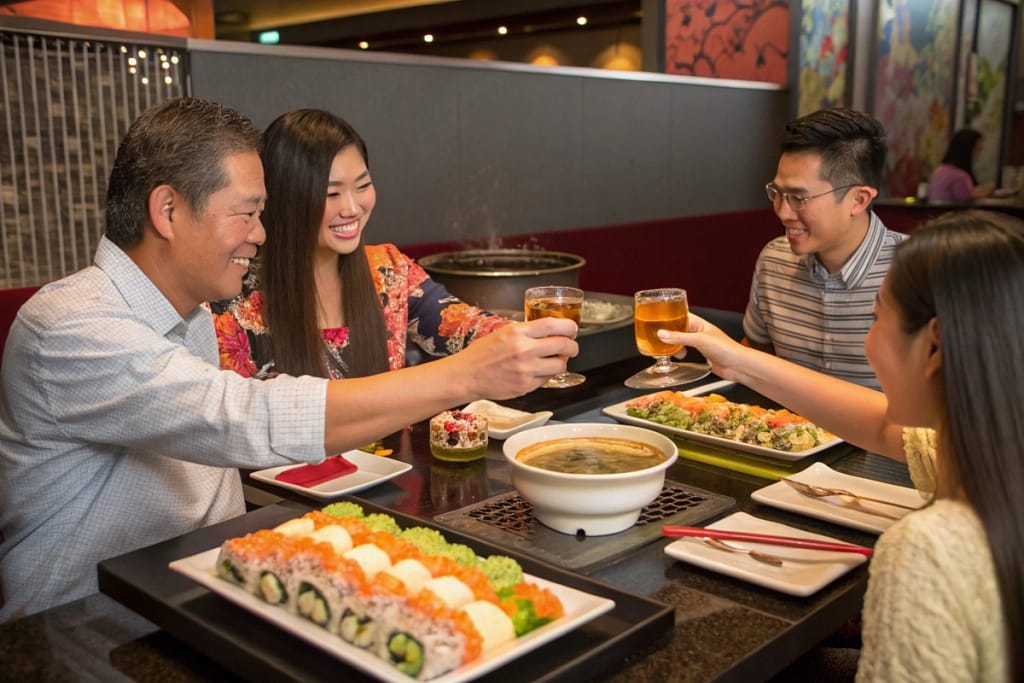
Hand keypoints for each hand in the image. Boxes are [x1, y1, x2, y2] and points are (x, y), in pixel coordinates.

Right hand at [458, 317, 578, 397]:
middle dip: (572, 346)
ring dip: (562, 362)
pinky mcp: (526, 386)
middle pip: (564, 345)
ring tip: (554, 360)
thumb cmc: (481, 354)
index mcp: (518, 332)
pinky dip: (547, 375)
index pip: (554, 325)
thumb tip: (549, 331)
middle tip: (571, 346)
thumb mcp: (503, 332)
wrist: (467, 375)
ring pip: (560, 365)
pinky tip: (538, 371)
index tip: (573, 329)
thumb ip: (526, 331)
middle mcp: (524, 350)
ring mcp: (527, 370)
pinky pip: (547, 379)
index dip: (570, 327)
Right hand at [656, 314, 750, 381]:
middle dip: (668, 332)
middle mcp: (698, 333)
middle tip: (656, 335)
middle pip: (678, 329)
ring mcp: (699, 345)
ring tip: (665, 347)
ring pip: (680, 342)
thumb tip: (661, 334)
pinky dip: (678, 354)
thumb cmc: (726, 348)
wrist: (737, 366)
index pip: (681, 315)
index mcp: (699, 324)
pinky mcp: (699, 357)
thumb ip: (679, 337)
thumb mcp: (699, 340)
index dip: (669, 315)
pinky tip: (676, 357)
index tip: (657, 317)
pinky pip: (685, 353)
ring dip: (673, 345)